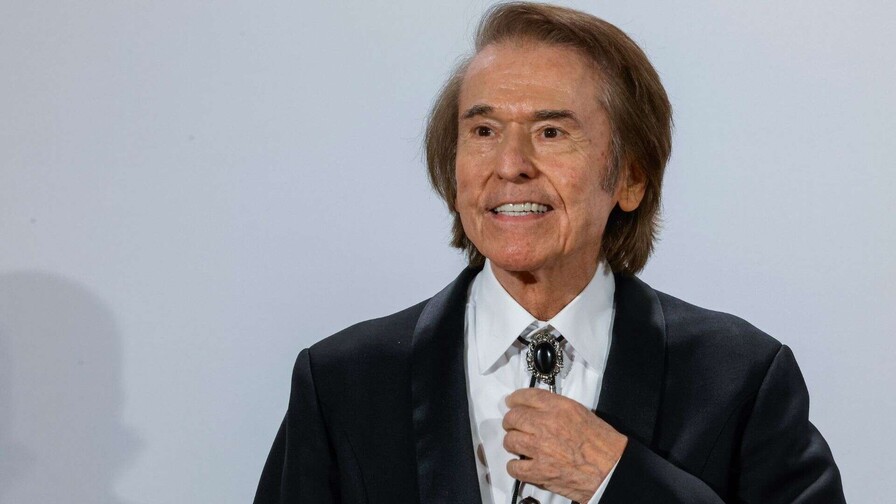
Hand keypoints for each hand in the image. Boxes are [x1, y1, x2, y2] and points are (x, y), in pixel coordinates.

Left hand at [503, 388, 626, 501]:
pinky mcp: (539, 471)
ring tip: (519, 446)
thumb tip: (540, 410)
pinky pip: (515, 467)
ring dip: (513, 443)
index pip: (527, 396)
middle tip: (513, 426)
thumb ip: (558, 409)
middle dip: (511, 422)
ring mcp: (540, 448)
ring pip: (511, 441)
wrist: (612, 469)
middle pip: (514, 417)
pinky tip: (521, 466)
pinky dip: (515, 467)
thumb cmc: (603, 444)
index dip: (515, 399)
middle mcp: (546, 424)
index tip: (512, 402)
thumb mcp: (582, 413)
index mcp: (559, 408)